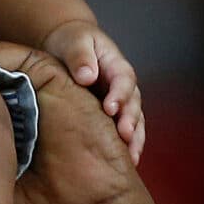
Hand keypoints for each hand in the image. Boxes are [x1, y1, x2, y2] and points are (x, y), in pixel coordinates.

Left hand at [41, 19, 143, 162]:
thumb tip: (88, 77)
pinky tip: (126, 163)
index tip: (110, 109)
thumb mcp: (75, 41)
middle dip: (131, 120)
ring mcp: (120, 102)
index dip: (120, 94)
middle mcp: (123, 86)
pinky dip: (128, 146)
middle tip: (124, 136)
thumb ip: (81, 56)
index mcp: (116, 65)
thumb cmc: (72, 41)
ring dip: (135, 138)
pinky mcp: (112, 116)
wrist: (68, 47)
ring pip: (134, 121)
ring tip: (131, 157)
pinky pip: (124, 132)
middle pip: (133, 103)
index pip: (124, 79)